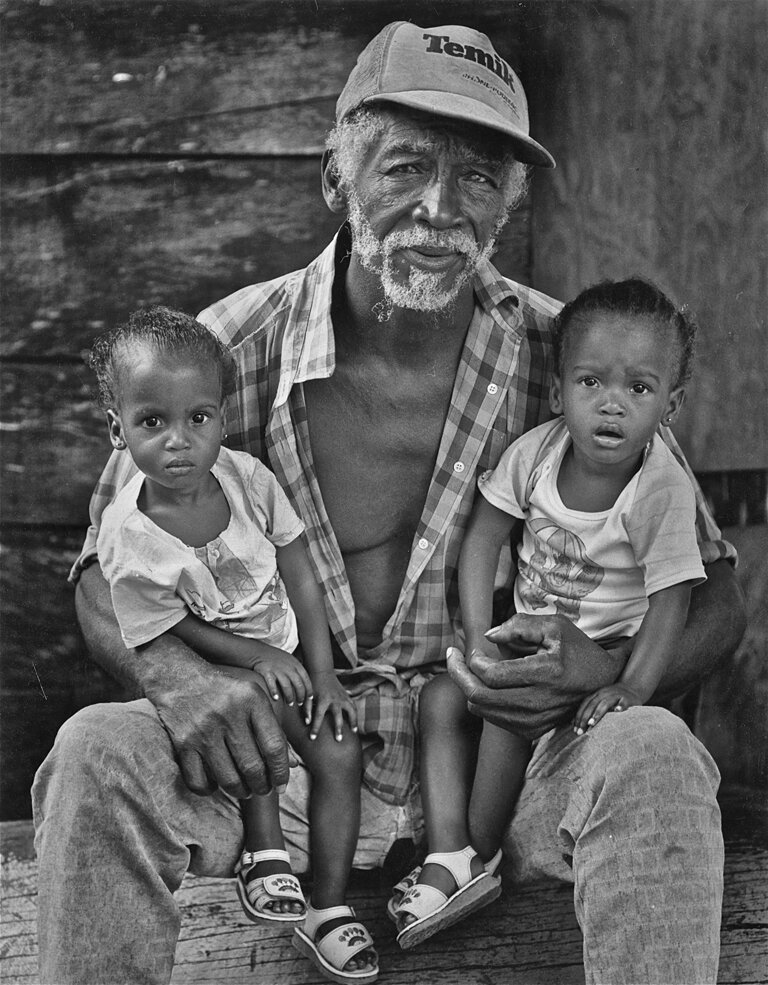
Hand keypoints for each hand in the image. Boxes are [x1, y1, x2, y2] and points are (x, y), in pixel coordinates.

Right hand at [146, 660, 290, 798]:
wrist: (180, 679)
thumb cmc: (226, 693)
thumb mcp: (254, 700)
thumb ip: (273, 729)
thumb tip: (291, 765)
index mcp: (251, 700)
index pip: (274, 746)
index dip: (281, 772)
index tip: (281, 784)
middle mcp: (228, 714)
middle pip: (252, 766)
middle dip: (262, 786)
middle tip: (263, 789)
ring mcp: (203, 729)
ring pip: (228, 779)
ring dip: (241, 792)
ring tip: (245, 790)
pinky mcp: (183, 743)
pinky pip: (200, 782)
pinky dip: (211, 789)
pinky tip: (217, 783)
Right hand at [248, 649, 312, 707]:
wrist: (260, 652)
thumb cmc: (278, 660)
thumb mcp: (291, 661)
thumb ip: (298, 671)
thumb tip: (307, 685)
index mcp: (296, 665)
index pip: (306, 679)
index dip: (309, 690)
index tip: (309, 698)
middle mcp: (288, 667)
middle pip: (298, 684)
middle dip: (300, 695)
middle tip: (300, 703)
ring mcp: (277, 669)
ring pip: (286, 685)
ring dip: (289, 696)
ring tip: (290, 703)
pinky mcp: (266, 672)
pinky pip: (271, 683)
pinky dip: (274, 692)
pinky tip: (276, 698)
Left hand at [305, 670, 358, 741]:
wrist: (322, 671)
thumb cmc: (313, 685)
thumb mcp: (308, 696)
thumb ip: (307, 709)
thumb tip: (307, 723)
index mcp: (323, 699)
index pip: (318, 717)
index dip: (315, 728)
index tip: (312, 738)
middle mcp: (334, 699)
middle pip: (337, 716)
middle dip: (338, 728)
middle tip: (338, 740)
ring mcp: (342, 697)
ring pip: (351, 710)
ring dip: (353, 721)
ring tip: (354, 732)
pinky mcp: (347, 696)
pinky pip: (353, 706)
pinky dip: (355, 715)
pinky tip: (355, 723)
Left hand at [447, 613, 631, 738]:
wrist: (601, 682)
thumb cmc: (575, 648)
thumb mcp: (553, 625)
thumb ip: (518, 626)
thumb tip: (487, 637)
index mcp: (546, 673)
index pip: (491, 675)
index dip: (471, 661)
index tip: (469, 649)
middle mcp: (539, 702)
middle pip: (479, 697)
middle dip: (458, 675)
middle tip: (452, 657)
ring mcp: (535, 720)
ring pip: (482, 710)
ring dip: (469, 687)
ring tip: (471, 668)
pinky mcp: (532, 730)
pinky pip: (493, 718)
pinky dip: (483, 700)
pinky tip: (488, 684)